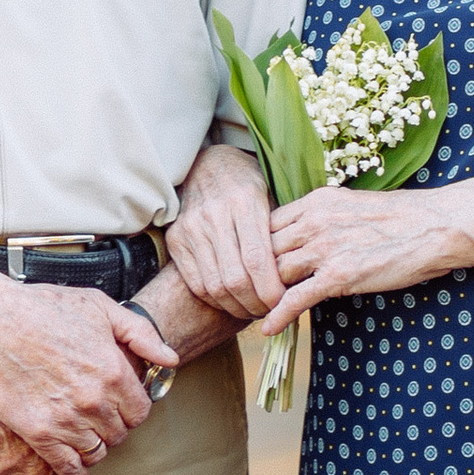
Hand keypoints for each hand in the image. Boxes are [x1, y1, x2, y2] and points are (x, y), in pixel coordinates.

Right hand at [0, 281, 177, 474]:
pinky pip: (68, 466)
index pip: (140, 412)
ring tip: (88, 439)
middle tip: (101, 420)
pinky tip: (76, 469)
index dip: (132, 410)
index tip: (121, 406)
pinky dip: (76, 472)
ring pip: (97, 452)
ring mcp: (67, 420)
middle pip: (120, 434)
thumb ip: (141, 334)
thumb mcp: (101, 308)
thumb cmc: (44, 310)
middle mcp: (95, 401)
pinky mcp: (40, 433)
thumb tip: (170, 358)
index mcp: (113, 372)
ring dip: (95, 448)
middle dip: (114, 427)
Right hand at [163, 140, 283, 327]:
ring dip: (237, 307)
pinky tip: (233, 301)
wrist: (207, 164)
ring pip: (215, 286)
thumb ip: (279, 231)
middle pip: (235, 279)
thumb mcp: (270, 195)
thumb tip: (298, 275)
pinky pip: (197, 283)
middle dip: (256, 304)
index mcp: (244, 201)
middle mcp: (214, 215)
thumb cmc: (247, 182)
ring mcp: (191, 228)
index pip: (258, 259)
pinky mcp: (175, 239)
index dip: (271, 290)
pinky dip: (216, 300)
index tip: (283, 302)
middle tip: (271, 311)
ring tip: (254, 309)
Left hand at [261, 184, 464, 330]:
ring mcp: (324, 248)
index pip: (266, 224)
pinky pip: (296, 298)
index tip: (252, 265)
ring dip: (262, 295)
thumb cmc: (402, 218)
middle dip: (252, 273)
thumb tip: (309, 235)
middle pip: (263, 249)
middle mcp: (314, 221)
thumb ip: (324, 218)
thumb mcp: (352, 206)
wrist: (435, 225)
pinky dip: (278, 315)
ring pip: (274, 274)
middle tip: (245, 293)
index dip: (255, 247)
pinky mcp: (338, 275)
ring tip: (253, 313)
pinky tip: (268, 329)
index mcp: (315, 202)